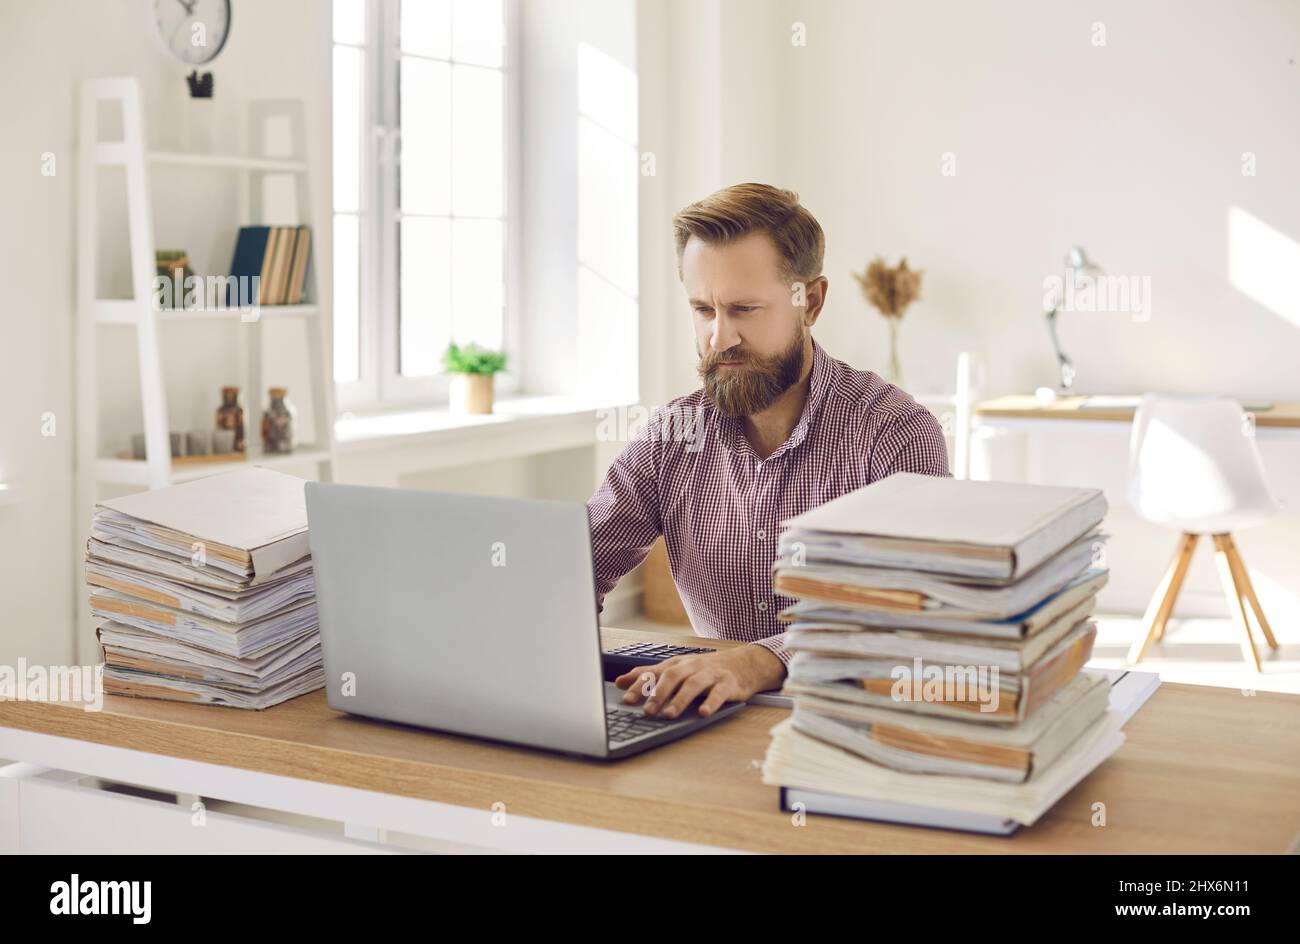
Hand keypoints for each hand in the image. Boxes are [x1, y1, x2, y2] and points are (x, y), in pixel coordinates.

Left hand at [614, 645, 785, 718]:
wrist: (744, 663)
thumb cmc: (706, 669)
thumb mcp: (677, 669)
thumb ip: (650, 676)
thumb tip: (620, 682)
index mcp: (677, 664)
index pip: (655, 672)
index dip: (639, 684)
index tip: (625, 698)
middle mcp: (692, 666)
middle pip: (672, 676)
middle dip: (658, 693)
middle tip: (647, 711)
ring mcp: (710, 674)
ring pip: (693, 685)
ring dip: (680, 700)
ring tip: (669, 715)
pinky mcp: (728, 683)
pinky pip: (718, 693)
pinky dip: (710, 702)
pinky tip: (703, 713)